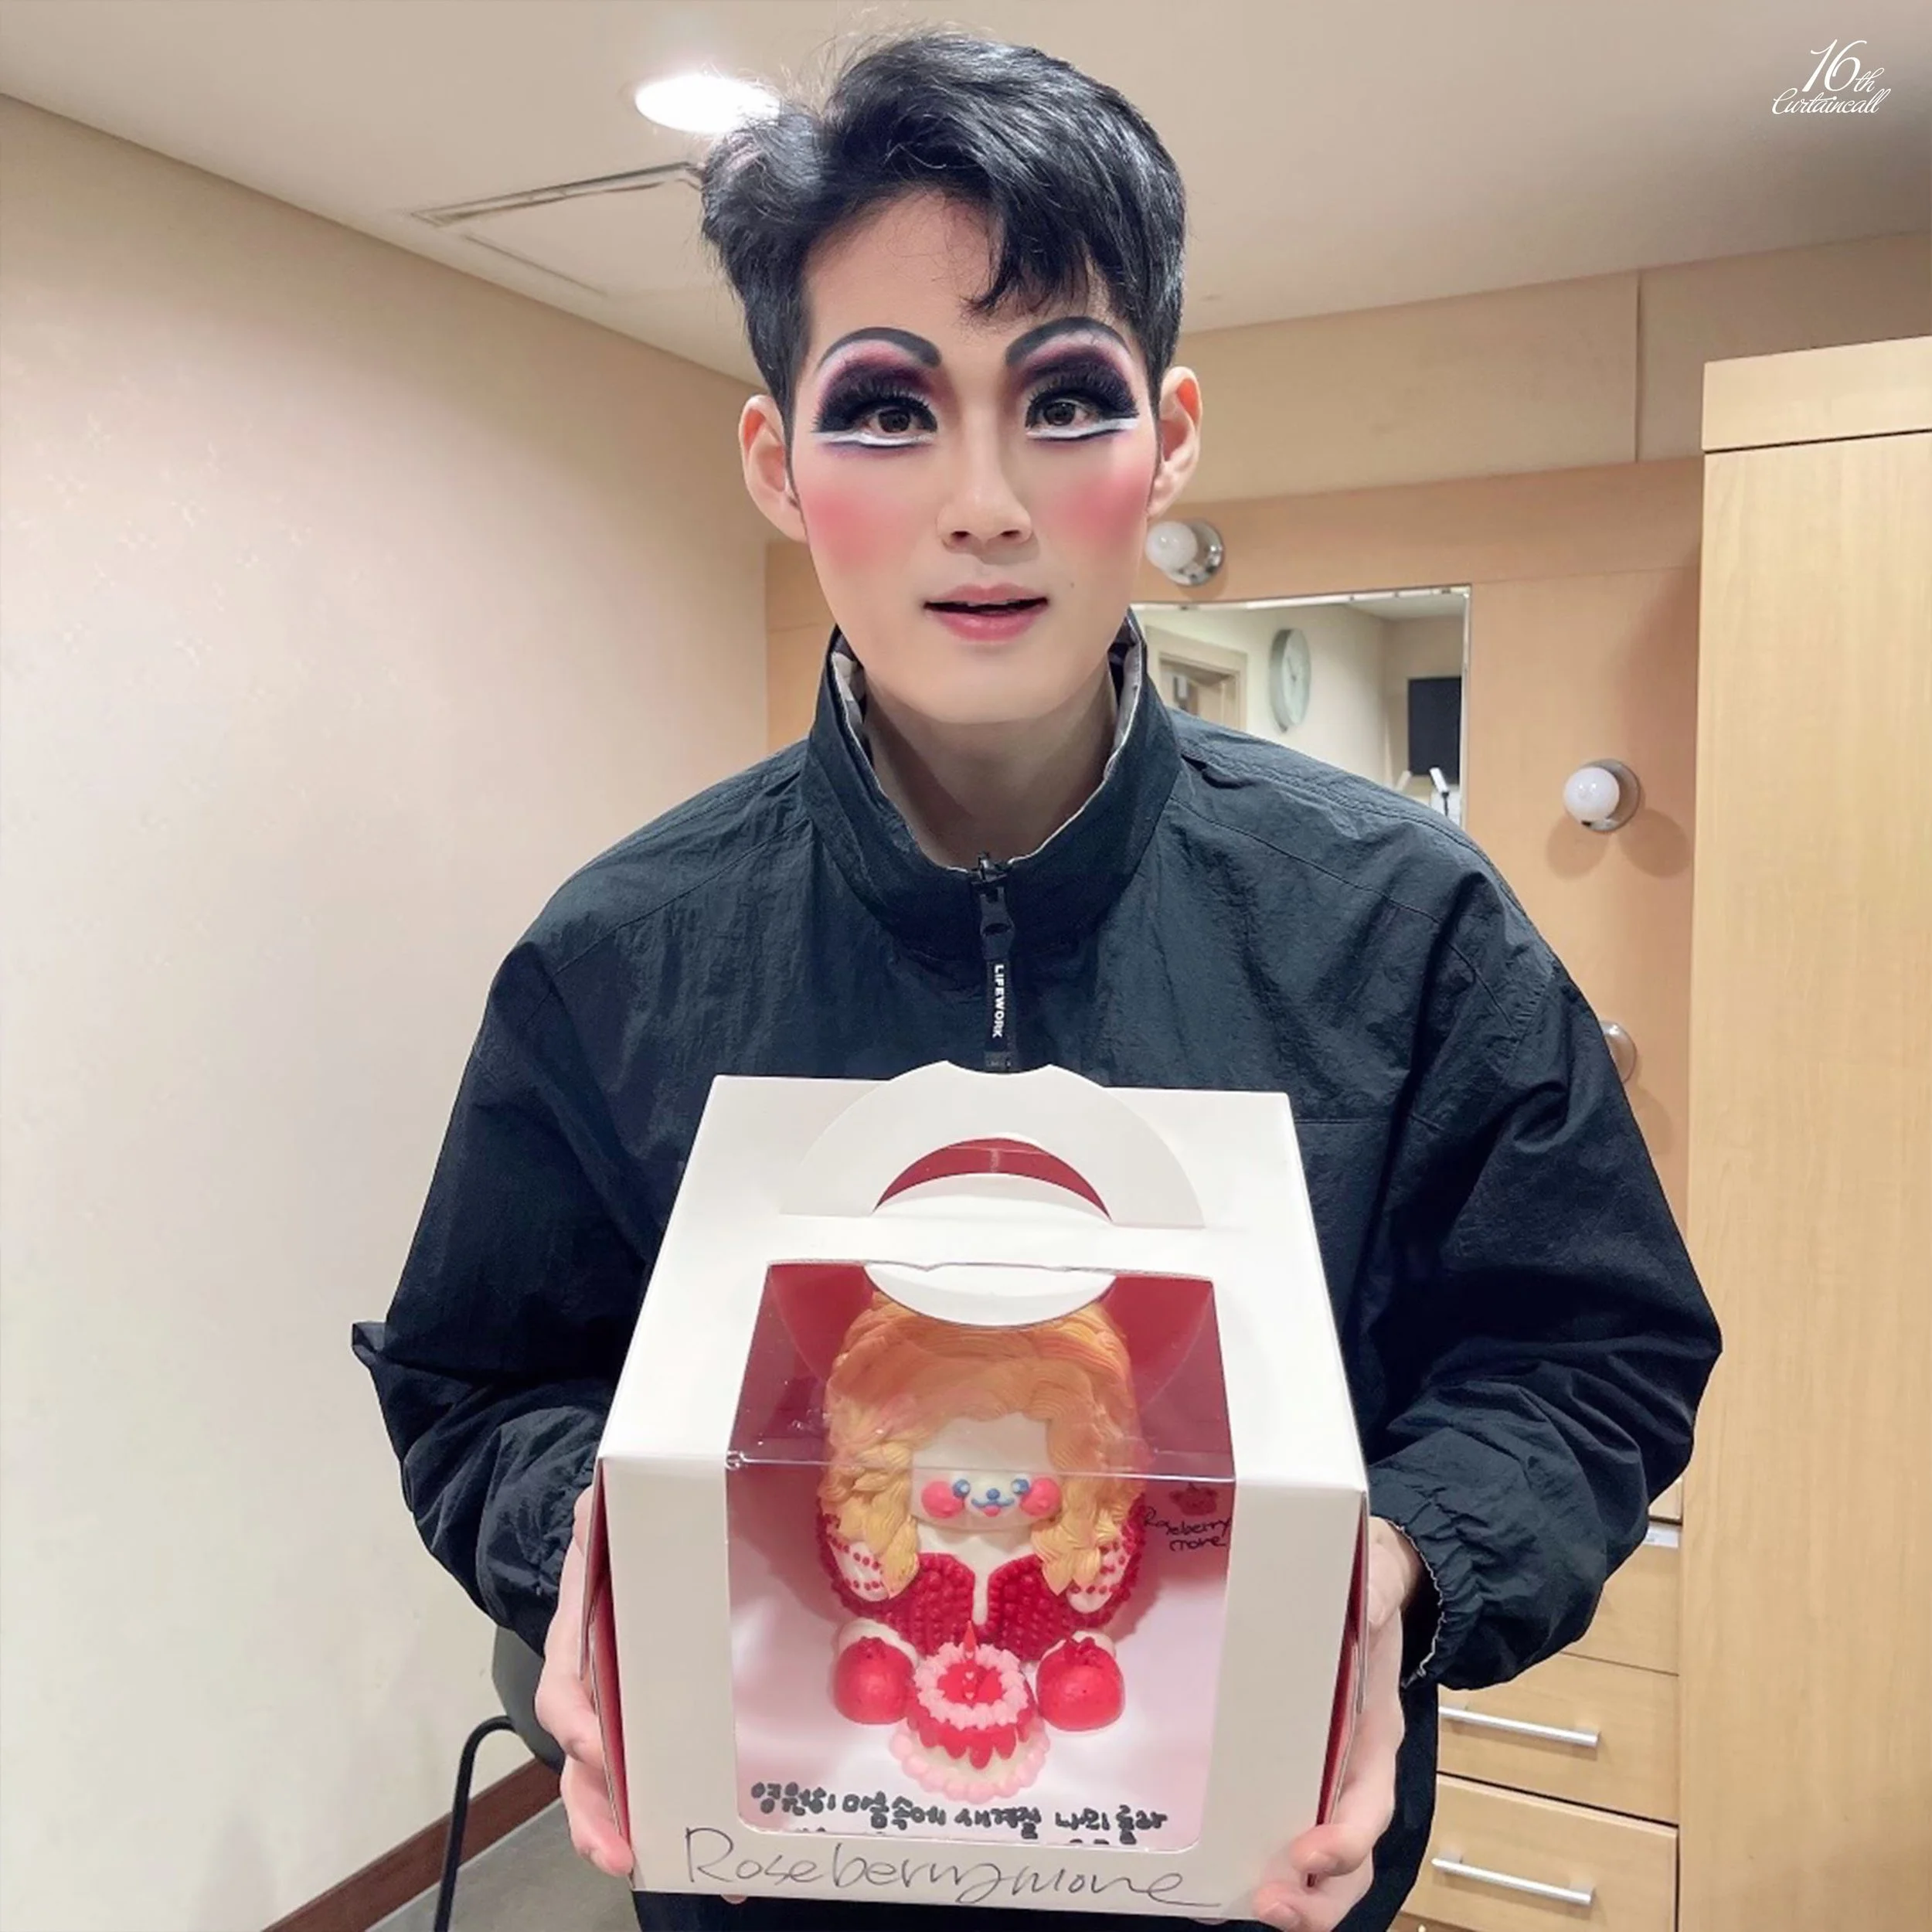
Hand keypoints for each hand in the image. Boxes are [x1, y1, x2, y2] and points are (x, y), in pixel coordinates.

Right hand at [534, 1488, 747, 1901]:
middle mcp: (593, 1694)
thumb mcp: (605, 1525)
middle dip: (595, 1813)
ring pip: (607, 1788)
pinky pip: (652, 1780)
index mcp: (578, 1646)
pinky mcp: (655, 1732)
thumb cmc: (616, 1546)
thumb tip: (593, 1496)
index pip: (566, 1696)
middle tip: (620, 1852)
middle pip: (580, 1767)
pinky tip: (699, 1854)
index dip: (579, 1727)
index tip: (598, 1750)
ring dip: (622, 1832)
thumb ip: (599, 1516)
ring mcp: (621, 1719)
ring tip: (648, 1867)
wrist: (631, 1551)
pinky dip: (666, 1819)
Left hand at [1248, 1517, 1422, 1931]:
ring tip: (1252, 1908)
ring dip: (1297, 1897)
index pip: (1371, 1803)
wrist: (1370, 1575)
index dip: (1346, 1838)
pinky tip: (1226, 1877)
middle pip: (1352, 1858)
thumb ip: (1374, 1590)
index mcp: (1376, 1733)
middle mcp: (1355, 1768)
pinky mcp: (1293, 1769)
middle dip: (1320, 1896)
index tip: (1310, 1854)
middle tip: (1271, 1906)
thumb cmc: (1370, 1583)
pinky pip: (1285, 1826)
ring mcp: (1326, 1775)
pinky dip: (1267, 1862)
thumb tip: (1366, 1601)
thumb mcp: (1376, 1576)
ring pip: (1324, 1864)